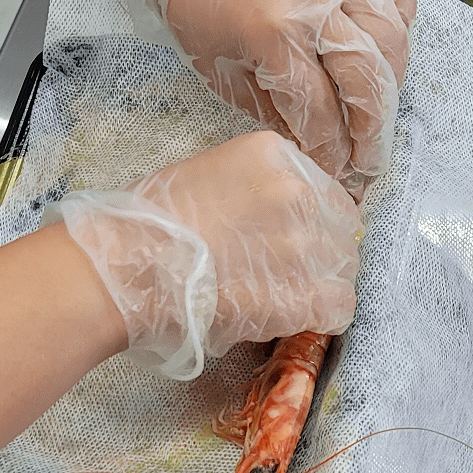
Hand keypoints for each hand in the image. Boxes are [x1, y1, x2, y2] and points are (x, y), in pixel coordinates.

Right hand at [57, 131, 361, 380]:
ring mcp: (305, 244)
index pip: (323, 188)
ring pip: (344, 268)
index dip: (314, 219)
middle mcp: (298, 193)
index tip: (294, 238)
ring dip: (321, 284)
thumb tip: (278, 214)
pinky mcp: (304, 294)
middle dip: (322, 251)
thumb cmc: (148, 225)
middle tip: (289, 272)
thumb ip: (255, 187)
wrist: (128, 269)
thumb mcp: (206, 174)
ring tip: (281, 295)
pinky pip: (340, 307)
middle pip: (341, 228)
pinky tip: (293, 316)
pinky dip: (322, 316)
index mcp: (274, 156)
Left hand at [122, 0, 416, 197]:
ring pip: (392, 36)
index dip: (333, 151)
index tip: (339, 173)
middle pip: (366, 79)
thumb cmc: (195, 6)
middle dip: (371, 131)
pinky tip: (385, 45)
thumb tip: (318, 147)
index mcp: (274, 34)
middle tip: (368, 159)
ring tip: (378, 106)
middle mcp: (313, 2)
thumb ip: (276, 112)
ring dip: (391, 81)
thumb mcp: (224, 75)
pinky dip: (401, 20)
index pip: (321, 111)